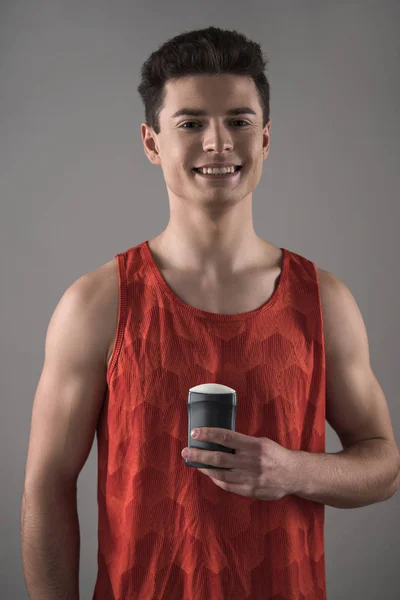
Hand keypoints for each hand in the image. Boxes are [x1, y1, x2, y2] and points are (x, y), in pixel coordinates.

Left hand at [181, 427, 295, 499]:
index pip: (226, 437)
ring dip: (204, 467)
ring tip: (193, 462)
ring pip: (220, 473)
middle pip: (218, 457)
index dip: (208, 434)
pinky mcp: (249, 491)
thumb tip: (219, 440)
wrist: (293, 475)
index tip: (195, 432)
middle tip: (186, 451)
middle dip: (199, 454)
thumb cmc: (275, 455)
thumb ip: (242, 443)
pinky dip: (216, 479)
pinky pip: (227, 485)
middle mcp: (249, 461)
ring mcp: (249, 478)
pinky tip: (209, 474)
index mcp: (253, 445)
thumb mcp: (261, 442)